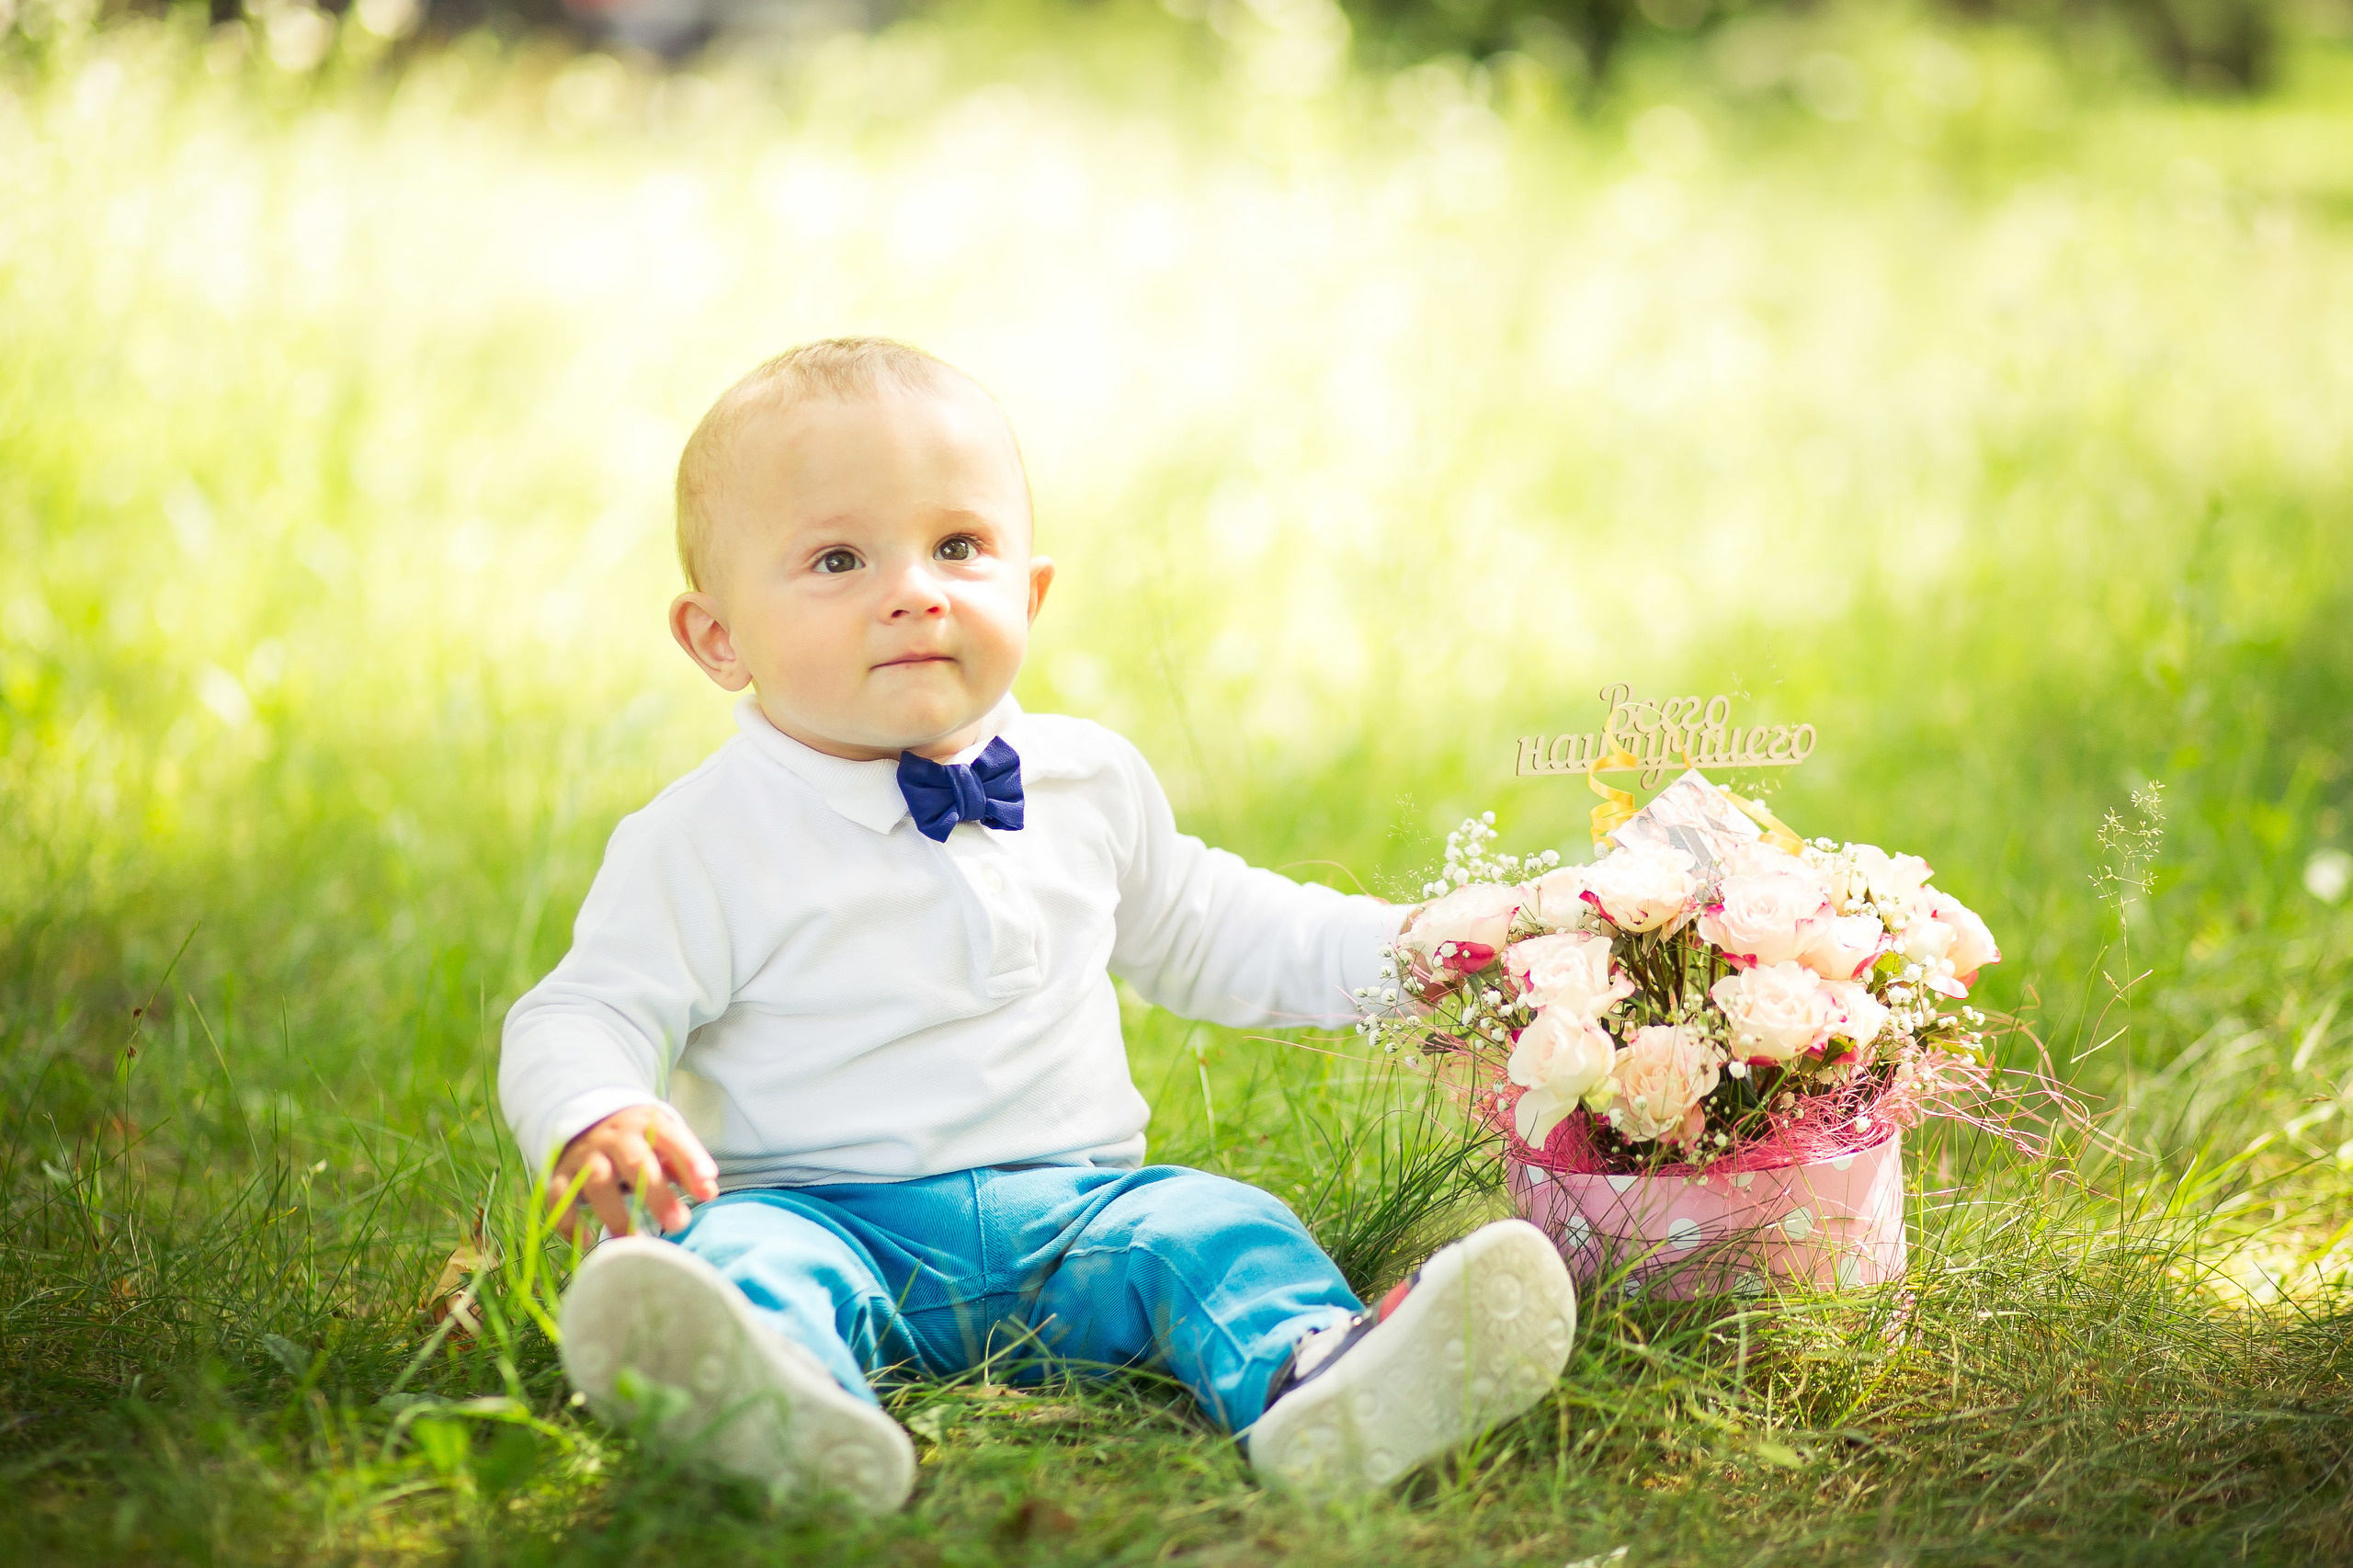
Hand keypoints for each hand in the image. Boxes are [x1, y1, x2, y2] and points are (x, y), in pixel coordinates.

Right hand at [549, 1103, 717, 1240]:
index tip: (707, 1187)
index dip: (689, 1160)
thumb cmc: (638, 1140)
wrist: (587, 1121)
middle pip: (634, 1161)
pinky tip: (586, 1241)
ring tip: (635, 1242)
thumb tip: (709, 1191)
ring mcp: (585, 1154)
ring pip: (597, 1180)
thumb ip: (685, 1165)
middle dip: (656, 1193)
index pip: (670, 1137)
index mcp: (645, 1125)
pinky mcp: (560, 1173)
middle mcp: (614, 1136)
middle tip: (678, 1223)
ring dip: (616, 1213)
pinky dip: (570, 1220)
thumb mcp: (663, 1141)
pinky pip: (559, 1196)